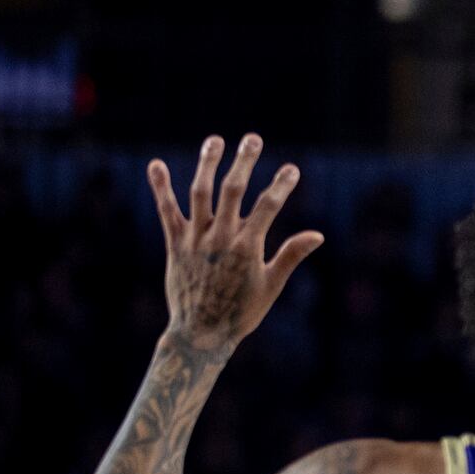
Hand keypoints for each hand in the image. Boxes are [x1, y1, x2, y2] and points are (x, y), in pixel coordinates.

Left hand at [148, 134, 323, 352]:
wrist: (200, 334)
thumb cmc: (241, 312)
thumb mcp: (271, 286)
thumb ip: (291, 255)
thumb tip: (318, 235)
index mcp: (246, 248)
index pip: (268, 207)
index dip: (281, 185)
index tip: (292, 169)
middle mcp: (219, 238)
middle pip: (233, 191)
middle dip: (244, 163)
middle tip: (253, 139)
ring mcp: (195, 239)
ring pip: (200, 194)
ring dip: (207, 164)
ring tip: (216, 140)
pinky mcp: (175, 244)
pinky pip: (167, 211)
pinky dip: (161, 188)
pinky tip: (156, 165)